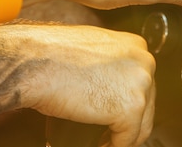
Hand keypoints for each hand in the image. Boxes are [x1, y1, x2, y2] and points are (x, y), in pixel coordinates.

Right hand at [17, 25, 155, 146]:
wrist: (35, 61)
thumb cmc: (51, 54)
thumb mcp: (91, 49)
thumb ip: (109, 64)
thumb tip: (110, 86)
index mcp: (135, 45)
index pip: (141, 82)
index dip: (126, 102)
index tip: (113, 114)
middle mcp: (144, 61)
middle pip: (146, 103)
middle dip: (127, 121)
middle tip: (108, 132)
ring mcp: (141, 84)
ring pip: (141, 124)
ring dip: (123, 136)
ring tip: (103, 141)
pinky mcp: (131, 108)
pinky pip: (127, 139)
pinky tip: (100, 146)